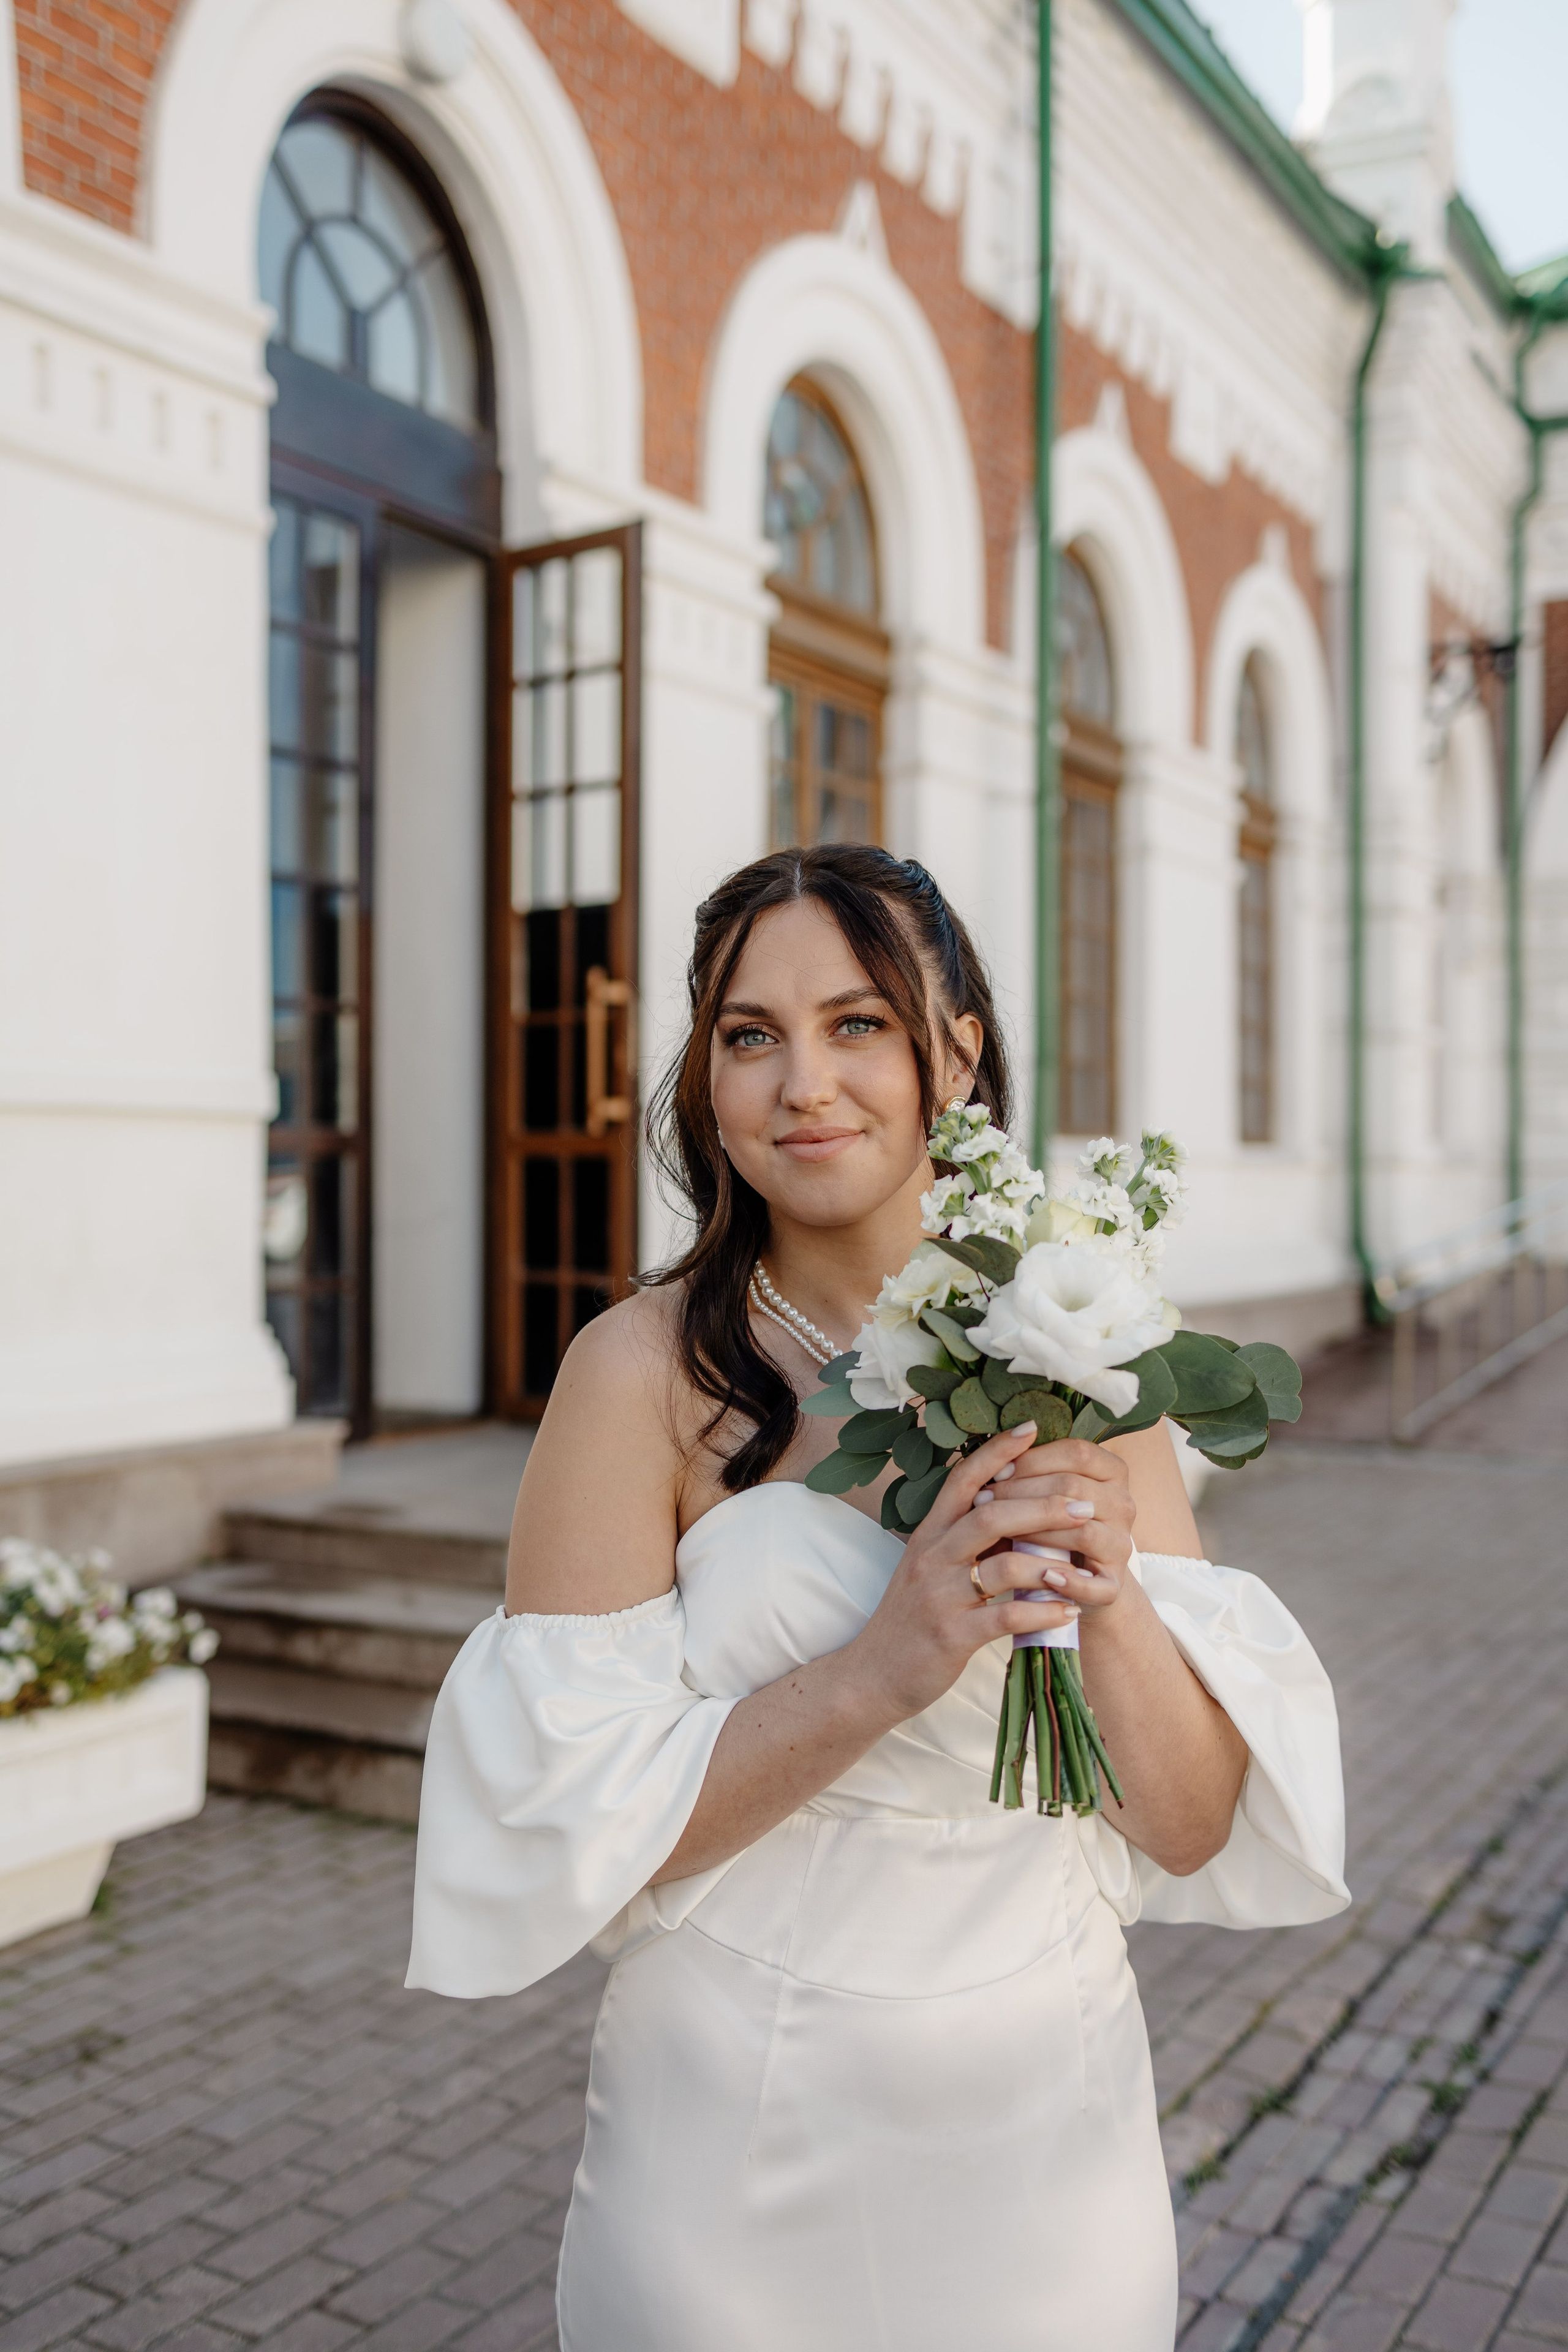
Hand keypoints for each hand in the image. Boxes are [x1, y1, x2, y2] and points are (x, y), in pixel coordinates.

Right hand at [847, 1427, 1082, 1723]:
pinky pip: (1005, 1617)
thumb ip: (964, 1538)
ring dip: (1051, 1562)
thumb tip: (1016, 1507)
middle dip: (1043, 1506)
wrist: (872, 1673)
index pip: (963, 1480)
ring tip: (1085, 1562)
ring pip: (1002, 1565)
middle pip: (992, 1514)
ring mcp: (940, 1596)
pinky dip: (1042, 1612)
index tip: (1032, 1427)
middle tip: (1084, 1504)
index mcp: (929, 1534)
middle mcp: (932, 1557)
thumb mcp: (930, 1567)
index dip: (996, 1451)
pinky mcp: (951, 1636)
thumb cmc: (911, 1617)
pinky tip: (1069, 1610)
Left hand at [975, 1437, 1135, 1630]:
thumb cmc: (1050, 1524)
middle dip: (1021, 1493)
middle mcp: (1124, 1504)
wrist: (1076, 1576)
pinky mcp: (1115, 1584)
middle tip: (981, 1502)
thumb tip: (995, 1461)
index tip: (995, 1471)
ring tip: (1000, 1534)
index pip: (1076, 1453)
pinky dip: (1071, 1581)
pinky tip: (1044, 1576)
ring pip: (1082, 1532)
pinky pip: (1097, 1584)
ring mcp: (1122, 1545)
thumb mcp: (1044, 1491)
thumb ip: (1031, 1470)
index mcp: (1112, 1471)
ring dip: (1037, 1532)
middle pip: (1074, 1487)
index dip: (1033, 1459)